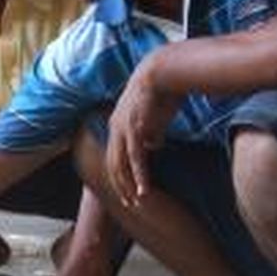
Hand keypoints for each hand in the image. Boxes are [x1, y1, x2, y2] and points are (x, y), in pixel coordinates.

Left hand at [106, 55, 179, 206]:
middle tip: (129, 204)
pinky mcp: (134, 128)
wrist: (164, 72)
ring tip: (136, 201)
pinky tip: (144, 189)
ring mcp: (122, 128)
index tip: (127, 190)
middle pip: (112, 165)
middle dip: (120, 186)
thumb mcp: (154, 118)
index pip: (113, 157)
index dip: (119, 176)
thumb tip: (154, 146)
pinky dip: (139, 175)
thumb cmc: (162, 93)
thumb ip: (151, 133)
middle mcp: (114, 128)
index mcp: (116, 126)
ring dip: (128, 185)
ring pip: (121, 165)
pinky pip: (135, 158)